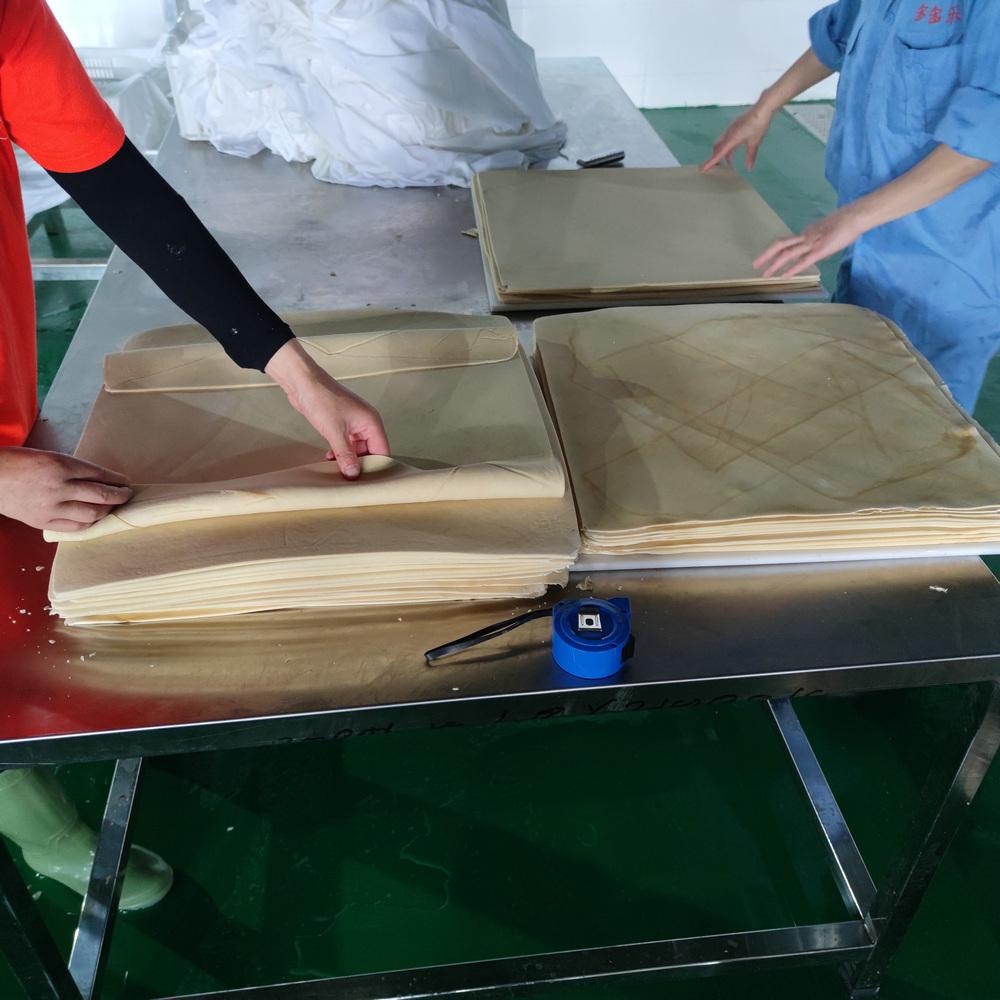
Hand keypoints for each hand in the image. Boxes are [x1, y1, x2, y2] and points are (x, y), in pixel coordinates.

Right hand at [0, 447, 131, 531]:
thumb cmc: (18, 463)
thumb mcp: (49, 457)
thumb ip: (73, 469)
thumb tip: (100, 479)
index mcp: (60, 465)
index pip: (99, 474)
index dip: (117, 480)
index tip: (126, 482)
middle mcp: (58, 487)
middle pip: (100, 495)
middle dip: (119, 496)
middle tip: (127, 494)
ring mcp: (50, 508)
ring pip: (91, 514)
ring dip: (107, 511)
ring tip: (112, 507)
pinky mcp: (42, 522)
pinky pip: (74, 527)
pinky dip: (89, 523)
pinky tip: (94, 518)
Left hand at [265, 340, 389, 478]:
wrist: (304, 383)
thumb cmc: (322, 398)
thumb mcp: (335, 432)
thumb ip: (345, 455)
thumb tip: (353, 473)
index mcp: (372, 422)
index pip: (382, 451)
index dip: (376, 467)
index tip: (367, 482)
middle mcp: (366, 423)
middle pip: (370, 452)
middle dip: (360, 465)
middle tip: (350, 479)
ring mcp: (354, 424)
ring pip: (357, 449)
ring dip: (348, 459)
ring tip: (338, 470)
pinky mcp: (341, 424)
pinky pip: (346, 443)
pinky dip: (340, 452)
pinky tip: (330, 458)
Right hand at [701, 105, 773, 171]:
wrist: (762, 109)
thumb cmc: (758, 123)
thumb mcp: (755, 142)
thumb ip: (750, 156)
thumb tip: (748, 168)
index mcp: (732, 139)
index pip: (718, 154)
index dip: (710, 162)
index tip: (702, 169)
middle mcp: (728, 134)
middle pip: (716, 148)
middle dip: (715, 157)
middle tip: (716, 168)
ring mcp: (730, 129)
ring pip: (721, 143)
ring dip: (722, 152)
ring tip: (729, 162)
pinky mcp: (734, 126)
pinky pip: (726, 138)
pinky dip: (727, 146)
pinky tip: (734, 150)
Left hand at [753, 204, 867, 278]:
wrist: (856, 216)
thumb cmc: (848, 224)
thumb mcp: (830, 235)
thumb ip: (823, 244)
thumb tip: (821, 253)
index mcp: (808, 233)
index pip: (788, 242)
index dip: (776, 251)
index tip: (768, 258)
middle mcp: (806, 237)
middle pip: (781, 245)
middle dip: (767, 255)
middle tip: (755, 265)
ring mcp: (812, 243)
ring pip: (788, 253)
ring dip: (774, 265)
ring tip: (764, 275)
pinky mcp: (820, 250)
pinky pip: (803, 261)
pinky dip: (792, 269)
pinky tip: (784, 276)